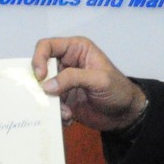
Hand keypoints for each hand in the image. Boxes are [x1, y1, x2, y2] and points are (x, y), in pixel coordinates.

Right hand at [31, 36, 147, 130]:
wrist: (125, 115)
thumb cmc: (117, 90)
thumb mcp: (99, 80)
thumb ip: (73, 78)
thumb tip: (46, 86)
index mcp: (75, 50)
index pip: (47, 46)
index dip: (39, 58)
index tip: (40, 76)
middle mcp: (66, 63)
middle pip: (40, 68)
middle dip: (40, 84)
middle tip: (45, 97)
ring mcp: (62, 83)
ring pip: (42, 89)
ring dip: (50, 102)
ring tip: (65, 112)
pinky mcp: (62, 99)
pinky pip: (49, 104)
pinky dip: (56, 112)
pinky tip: (69, 117)